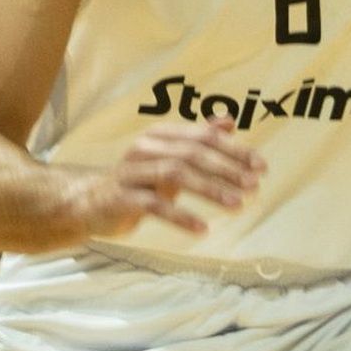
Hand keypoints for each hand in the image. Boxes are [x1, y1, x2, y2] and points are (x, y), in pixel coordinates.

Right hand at [76, 116, 266, 237]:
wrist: (89, 202)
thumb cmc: (138, 180)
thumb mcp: (168, 158)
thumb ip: (197, 139)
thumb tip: (228, 122)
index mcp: (160, 136)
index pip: (203, 137)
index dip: (235, 150)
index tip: (261, 166)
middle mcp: (145, 147)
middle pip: (192, 153)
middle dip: (227, 169)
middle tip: (254, 185)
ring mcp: (132, 172)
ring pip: (176, 174)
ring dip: (210, 189)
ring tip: (237, 205)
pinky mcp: (122, 197)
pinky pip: (154, 205)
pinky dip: (180, 216)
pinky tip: (203, 228)